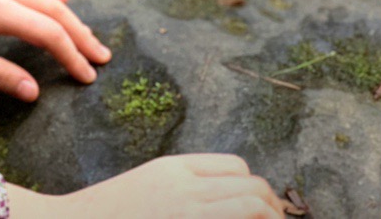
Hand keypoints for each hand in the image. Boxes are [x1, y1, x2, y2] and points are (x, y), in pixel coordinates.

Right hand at [15, 155, 288, 218]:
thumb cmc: (108, 212)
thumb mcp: (148, 186)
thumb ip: (183, 186)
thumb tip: (226, 200)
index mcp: (175, 168)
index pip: (236, 168)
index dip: (255, 188)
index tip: (261, 208)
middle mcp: (188, 188)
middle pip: (253, 189)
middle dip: (272, 208)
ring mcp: (189, 212)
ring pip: (253, 208)